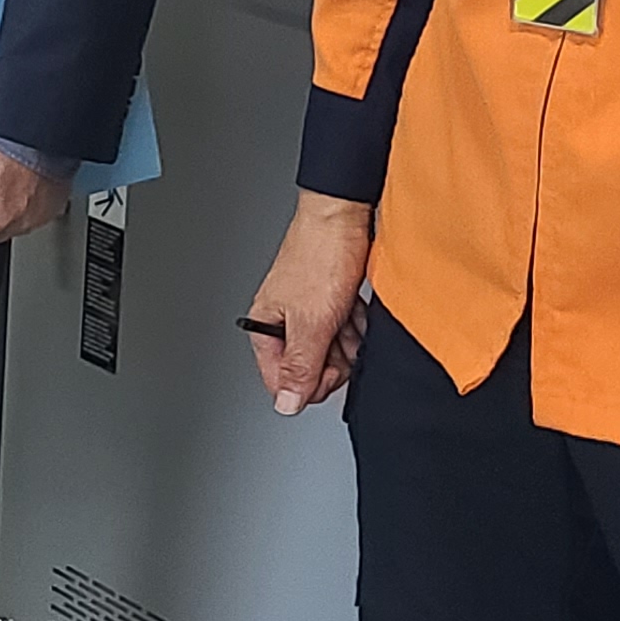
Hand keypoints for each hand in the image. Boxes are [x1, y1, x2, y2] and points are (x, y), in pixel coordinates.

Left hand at [0, 136, 67, 252]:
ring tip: (4, 178)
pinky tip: (22, 179)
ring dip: (8, 208)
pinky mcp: (57, 202)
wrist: (39, 127)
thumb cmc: (4, 146)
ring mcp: (43, 213)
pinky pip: (36, 211)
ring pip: (16, 223)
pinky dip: (28, 200)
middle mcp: (24, 223)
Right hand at [245, 192, 373, 412]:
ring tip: (347, 314)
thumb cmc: (320, 254)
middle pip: (309, 367)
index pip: (281, 380)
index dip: (309, 381)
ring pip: (330, 350)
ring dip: (346, 340)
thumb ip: (299, 366)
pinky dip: (354, 324)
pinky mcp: (327, 303)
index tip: (329, 368)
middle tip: (340, 336)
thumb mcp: (312, 322)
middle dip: (332, 358)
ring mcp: (305, 312)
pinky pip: (343, 331)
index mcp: (265, 327)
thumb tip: (287, 403)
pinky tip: (354, 308)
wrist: (343, 216)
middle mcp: (282, 322)